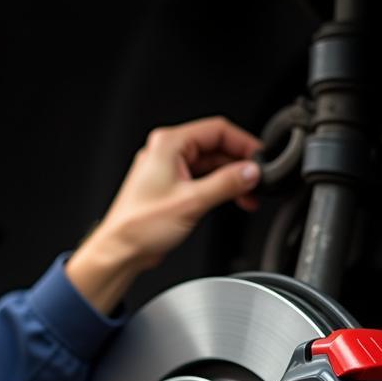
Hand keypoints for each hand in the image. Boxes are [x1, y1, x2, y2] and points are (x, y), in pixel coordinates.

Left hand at [65, 117, 261, 312]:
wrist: (121, 251)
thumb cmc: (139, 226)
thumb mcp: (192, 202)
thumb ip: (226, 184)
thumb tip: (251, 172)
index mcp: (168, 144)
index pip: (217, 129)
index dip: (243, 142)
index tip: (260, 157)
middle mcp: (167, 152)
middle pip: (215, 147)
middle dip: (239, 164)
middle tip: (257, 181)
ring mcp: (169, 170)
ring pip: (211, 165)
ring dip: (231, 179)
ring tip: (248, 195)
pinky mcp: (171, 188)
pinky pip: (202, 180)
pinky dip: (219, 188)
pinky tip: (232, 199)